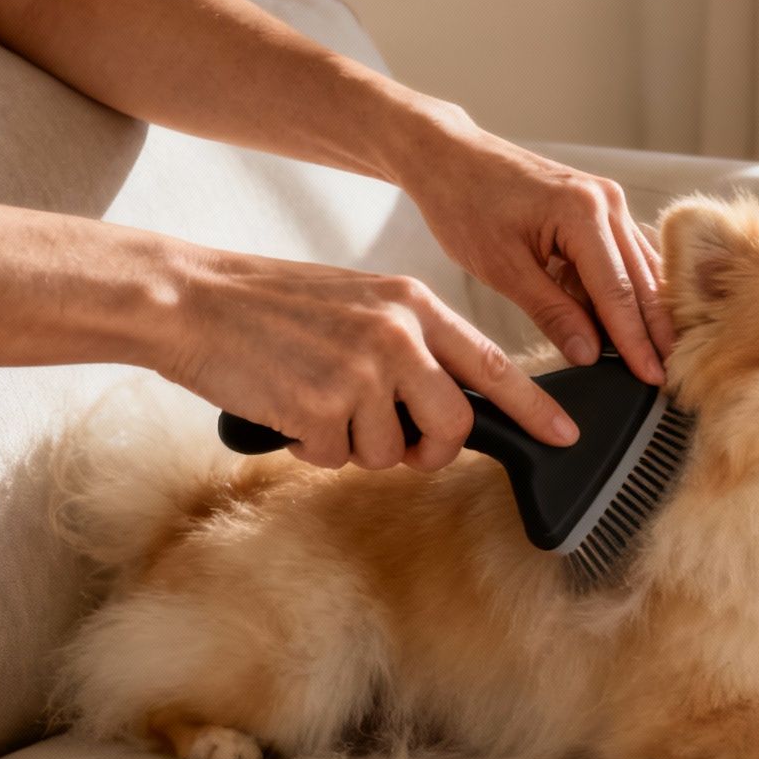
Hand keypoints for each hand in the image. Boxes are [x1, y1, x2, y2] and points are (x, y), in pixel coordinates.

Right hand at [159, 251, 577, 470]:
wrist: (192, 299)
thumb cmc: (273, 306)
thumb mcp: (361, 306)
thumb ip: (412, 348)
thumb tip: (448, 407)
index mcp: (415, 305)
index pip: (495, 365)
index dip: (536, 408)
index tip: (566, 434)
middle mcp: (399, 336)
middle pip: (454, 426)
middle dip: (430, 450)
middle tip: (399, 444)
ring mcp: (362, 371)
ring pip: (391, 451)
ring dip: (356, 445)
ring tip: (319, 403)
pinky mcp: (321, 406)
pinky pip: (338, 459)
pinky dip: (313, 448)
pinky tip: (290, 410)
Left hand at [393, 112, 673, 384]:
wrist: (450, 156)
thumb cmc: (465, 204)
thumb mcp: (502, 268)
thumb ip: (551, 312)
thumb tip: (589, 354)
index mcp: (583, 213)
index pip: (619, 292)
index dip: (636, 340)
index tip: (651, 377)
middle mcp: (607, 202)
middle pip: (643, 280)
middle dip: (654, 331)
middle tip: (667, 376)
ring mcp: (609, 201)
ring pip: (641, 268)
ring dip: (647, 312)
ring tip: (657, 355)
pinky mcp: (601, 207)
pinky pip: (625, 255)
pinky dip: (629, 289)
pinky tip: (632, 321)